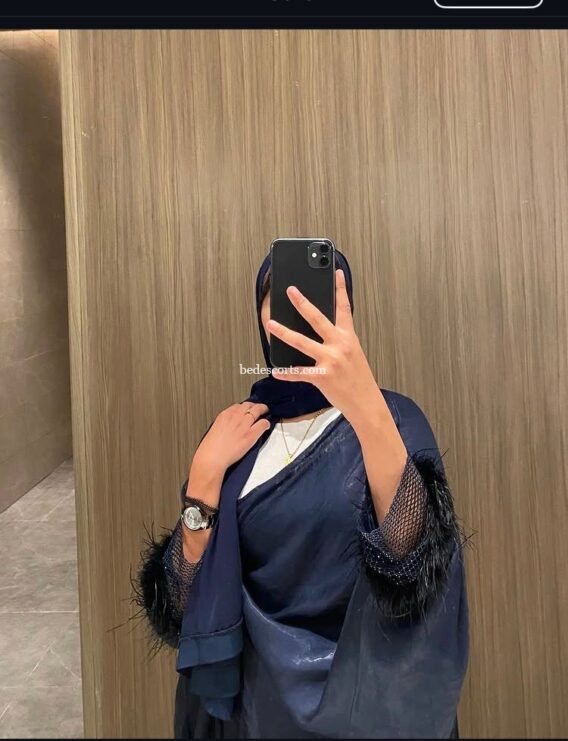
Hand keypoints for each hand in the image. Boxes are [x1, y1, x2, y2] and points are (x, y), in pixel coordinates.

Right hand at [190, 401, 269, 483]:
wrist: (212, 458)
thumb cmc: (210, 448)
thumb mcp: (215, 429)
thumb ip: (225, 424)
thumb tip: (231, 425)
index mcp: (224, 415)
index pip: (238, 406)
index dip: (244, 407)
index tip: (247, 410)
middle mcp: (235, 417)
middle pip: (248, 405)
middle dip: (255, 406)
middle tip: (259, 408)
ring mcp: (243, 425)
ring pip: (257, 410)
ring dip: (263, 410)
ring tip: (265, 412)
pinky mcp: (250, 435)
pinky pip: (263, 423)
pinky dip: (266, 423)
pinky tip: (266, 425)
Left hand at [266, 269, 381, 426]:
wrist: (366, 403)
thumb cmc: (359, 379)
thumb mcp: (354, 354)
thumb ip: (339, 341)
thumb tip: (322, 332)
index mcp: (349, 337)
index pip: (344, 308)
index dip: (341, 288)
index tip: (336, 273)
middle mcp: (340, 345)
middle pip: (317, 319)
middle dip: (302, 303)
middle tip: (291, 291)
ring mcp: (331, 360)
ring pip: (302, 342)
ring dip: (284, 332)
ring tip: (271, 325)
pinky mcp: (322, 376)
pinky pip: (300, 372)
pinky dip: (287, 373)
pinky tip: (277, 371)